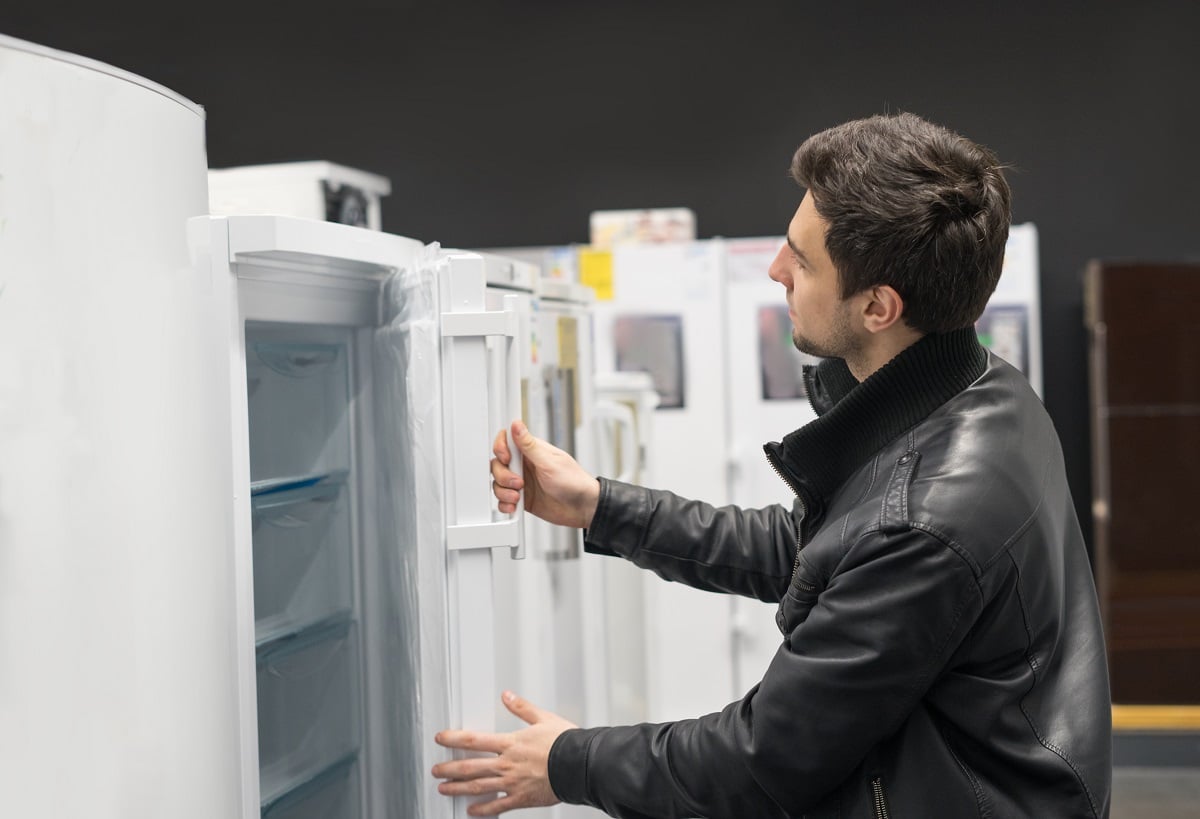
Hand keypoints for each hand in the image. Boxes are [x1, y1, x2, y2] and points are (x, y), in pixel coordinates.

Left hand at [432, 691, 576, 815]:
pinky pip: (498, 806)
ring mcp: (512, 783)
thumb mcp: (543, 718)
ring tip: (444, 789)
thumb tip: (507, 696)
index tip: (441, 738)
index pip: (474, 740)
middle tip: (436, 770)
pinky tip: (472, 811)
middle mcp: (507, 764)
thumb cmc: (565, 742)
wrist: (579, 765)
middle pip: (470, 767)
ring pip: (478, 787)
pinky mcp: (521, 798)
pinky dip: (483, 810)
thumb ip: (522, 708)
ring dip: (459, 788)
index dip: (453, 739)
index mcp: (510, 743)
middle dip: (449, 769)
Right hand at [492, 420, 599, 528]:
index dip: (501, 448)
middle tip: (519, 483)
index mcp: (531, 451)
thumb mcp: (549, 462)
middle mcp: (525, 465)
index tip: (507, 459)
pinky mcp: (522, 499)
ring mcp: (522, 482)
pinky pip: (503, 500)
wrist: (582, 508)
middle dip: (503, 476)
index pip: (506, 441)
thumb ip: (529, 445)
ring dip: (504, 492)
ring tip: (518, 496)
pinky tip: (515, 505)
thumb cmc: (573, 482)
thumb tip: (517, 425)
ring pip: (498, 483)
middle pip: (498, 465)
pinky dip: (505, 504)